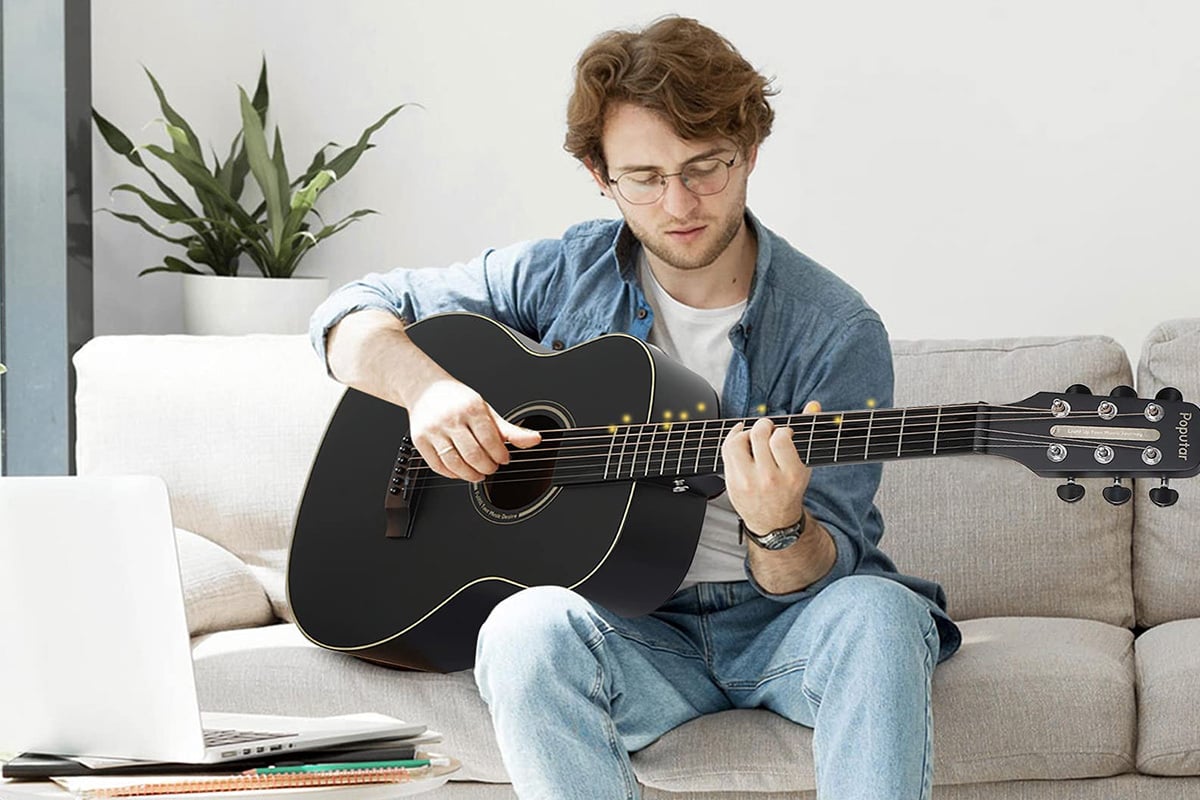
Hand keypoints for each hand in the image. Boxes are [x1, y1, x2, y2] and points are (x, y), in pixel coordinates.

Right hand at [408, 378, 540, 481]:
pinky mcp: (419, 440)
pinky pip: (438, 466)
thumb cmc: (458, 401)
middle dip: (487, 468)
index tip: (503, 459)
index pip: (490, 440)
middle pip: (474, 455)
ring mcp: (433, 430)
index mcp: (471, 408)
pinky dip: (452, 474)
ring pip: (455, 463)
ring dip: (470, 475)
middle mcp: (451, 419)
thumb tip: (535, 440)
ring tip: (478, 474)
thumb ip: (510, 430)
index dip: (500, 455)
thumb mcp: (486, 411)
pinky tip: (460, 471)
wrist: (425, 389)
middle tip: (491, 467)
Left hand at [721, 401, 820, 534]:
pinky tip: (740, 438)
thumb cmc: (789, 490)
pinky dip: (732, 438)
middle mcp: (769, 479)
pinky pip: (726, 451)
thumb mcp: (803, 466)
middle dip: (763, 425)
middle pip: (758, 435)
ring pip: (738, 441)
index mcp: (791, 475)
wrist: (773, 523)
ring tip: (753, 436)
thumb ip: (807, 434)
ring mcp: (747, 482)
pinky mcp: (731, 483)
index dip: (781, 430)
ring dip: (745, 432)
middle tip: (767, 428)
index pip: (781, 438)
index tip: (783, 433)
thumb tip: (813, 405)